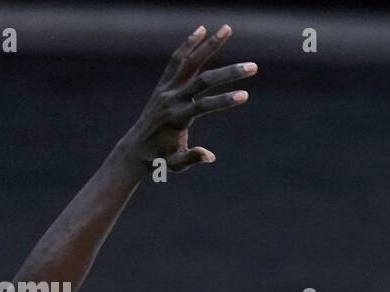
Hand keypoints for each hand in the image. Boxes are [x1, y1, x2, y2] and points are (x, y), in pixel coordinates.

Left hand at [122, 24, 256, 172]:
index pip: (204, 106)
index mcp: (178, 119)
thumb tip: (210, 156)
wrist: (136, 149)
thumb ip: (192, 158)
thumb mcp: (176, 165)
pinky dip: (188, 44)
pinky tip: (202, 30)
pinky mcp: (164, 84)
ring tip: (227, 29)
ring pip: (190, 62)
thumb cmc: (160, 159)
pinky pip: (177, 60)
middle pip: (202, 80)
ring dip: (209, 45)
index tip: (246, 95)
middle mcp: (172, 99)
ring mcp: (167, 89)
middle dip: (229, 73)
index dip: (225, 101)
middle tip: (253, 66)